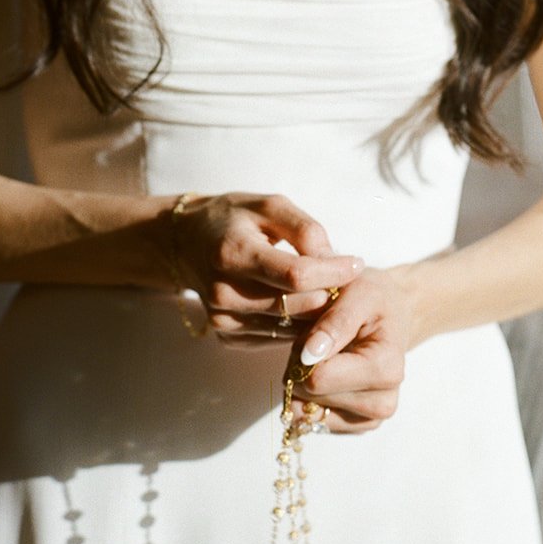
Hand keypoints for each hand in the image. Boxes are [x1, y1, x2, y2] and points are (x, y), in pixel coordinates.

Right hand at [160, 192, 362, 346]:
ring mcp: (223, 319)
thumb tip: (336, 261)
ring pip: (290, 328)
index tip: (357, 262)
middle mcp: (224, 292)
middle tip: (345, 279)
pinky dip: (296, 325)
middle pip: (296, 306)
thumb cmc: (234, 218)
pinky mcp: (226, 336)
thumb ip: (305, 230)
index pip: (296, 275)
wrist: (185, 242)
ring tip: (327, 290)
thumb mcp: (269, 205)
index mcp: (234, 252)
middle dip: (329, 294)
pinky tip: (302, 304)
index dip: (333, 272)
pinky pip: (276, 337)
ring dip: (316, 314)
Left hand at [291, 268, 416, 432]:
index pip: (319, 378)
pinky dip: (312, 398)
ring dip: (305, 383)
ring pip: (310, 412)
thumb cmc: (376, 301)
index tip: (312, 333)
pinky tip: (327, 373)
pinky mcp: (360, 425)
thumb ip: (335, 322)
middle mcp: (384, 402)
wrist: (395, 314)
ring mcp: (372, 418)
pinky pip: (316, 421)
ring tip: (324, 356)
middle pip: (312, 396)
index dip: (303, 353)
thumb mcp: (359, 294)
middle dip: (302, 367)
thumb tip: (308, 355)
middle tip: (317, 342)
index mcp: (386, 368)